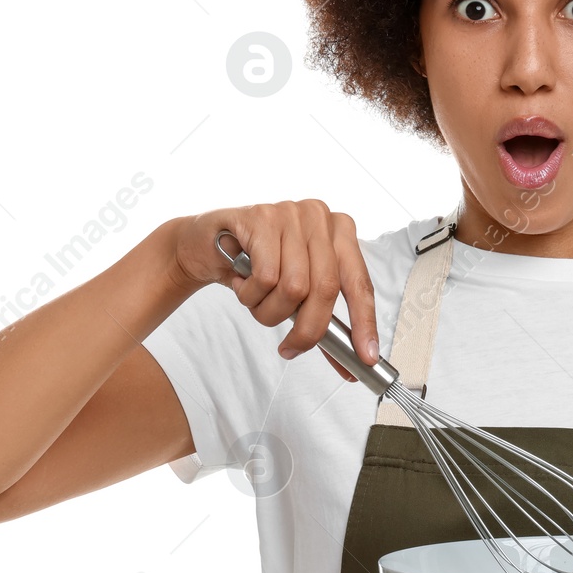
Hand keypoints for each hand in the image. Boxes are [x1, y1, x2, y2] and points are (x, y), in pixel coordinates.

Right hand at [170, 200, 379, 380]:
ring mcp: (291, 213)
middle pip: (326, 289)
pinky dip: (251, 295)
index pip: (360, 282)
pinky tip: (243, 283)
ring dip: (270, 311)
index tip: (366, 356)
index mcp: (340, 231)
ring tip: (257, 302)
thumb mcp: (296, 292)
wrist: (206, 245)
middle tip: (291, 349)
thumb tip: (351, 359)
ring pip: (294, 287)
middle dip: (308, 330)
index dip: (364, 322)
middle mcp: (320, 217)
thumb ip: (323, 318)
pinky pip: (265, 277)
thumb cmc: (256, 267)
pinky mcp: (262, 217)